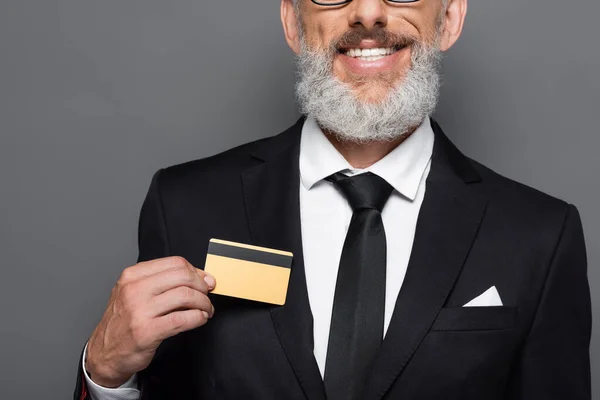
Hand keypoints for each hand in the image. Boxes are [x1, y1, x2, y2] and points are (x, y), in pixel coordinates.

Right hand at [85, 256, 215, 387]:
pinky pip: (183, 319)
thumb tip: (199, 276)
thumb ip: (162, 282)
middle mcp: (134, 289)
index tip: (204, 280)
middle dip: (202, 286)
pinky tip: (200, 319)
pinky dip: (198, 317)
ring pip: (186, 295)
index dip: (196, 271)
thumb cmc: (123, 323)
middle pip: (183, 276)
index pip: (175, 262)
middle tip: (207, 295)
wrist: (104, 354)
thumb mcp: (134, 293)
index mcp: (132, 276)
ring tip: (205, 310)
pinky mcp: (147, 331)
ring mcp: (140, 310)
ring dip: (203, 303)